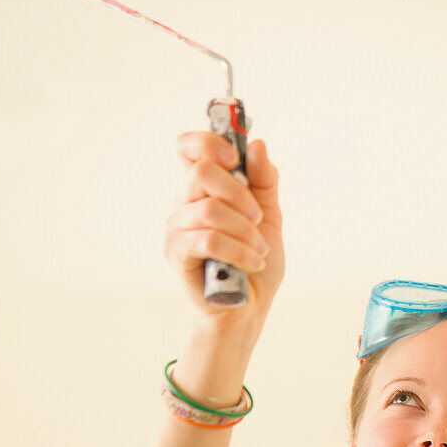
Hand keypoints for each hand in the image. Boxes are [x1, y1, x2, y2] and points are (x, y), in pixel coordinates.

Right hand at [165, 133, 284, 341]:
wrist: (250, 304)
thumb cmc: (256, 258)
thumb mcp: (270, 213)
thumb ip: (264, 179)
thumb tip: (256, 144)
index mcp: (205, 187)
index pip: (189, 147)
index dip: (208, 142)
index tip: (233, 156)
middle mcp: (185, 201)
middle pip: (202, 172)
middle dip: (239, 193)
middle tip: (258, 218)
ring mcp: (176, 226)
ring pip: (210, 210)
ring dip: (245, 231)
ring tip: (259, 250)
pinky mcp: (176, 252)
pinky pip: (208, 240)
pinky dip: (238, 250)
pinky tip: (251, 261)